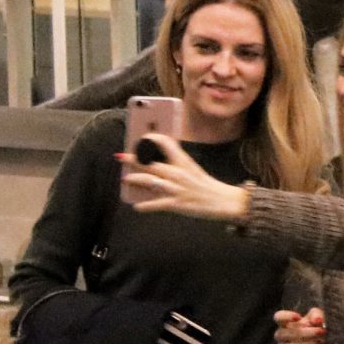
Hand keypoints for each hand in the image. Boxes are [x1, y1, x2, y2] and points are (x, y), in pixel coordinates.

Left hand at [119, 135, 249, 220]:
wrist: (222, 201)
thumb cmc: (206, 185)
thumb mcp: (193, 168)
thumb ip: (177, 163)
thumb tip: (160, 161)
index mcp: (184, 162)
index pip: (167, 143)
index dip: (153, 138)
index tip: (143, 136)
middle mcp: (178, 173)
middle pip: (151, 163)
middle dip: (134, 159)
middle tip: (121, 156)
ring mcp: (176, 189)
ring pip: (150, 181)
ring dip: (135, 179)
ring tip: (126, 179)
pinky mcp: (176, 204)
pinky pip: (156, 204)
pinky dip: (145, 206)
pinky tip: (137, 206)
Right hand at [274, 307, 325, 343]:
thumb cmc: (314, 328)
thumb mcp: (317, 319)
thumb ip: (317, 315)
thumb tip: (317, 320)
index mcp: (285, 323)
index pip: (279, 317)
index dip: (286, 316)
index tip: (299, 317)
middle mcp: (281, 336)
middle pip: (284, 334)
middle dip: (304, 332)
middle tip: (320, 332)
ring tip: (319, 343)